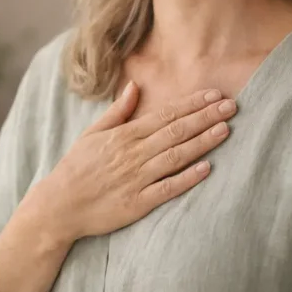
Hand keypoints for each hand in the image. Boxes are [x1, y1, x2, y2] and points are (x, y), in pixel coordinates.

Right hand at [32, 82, 235, 243]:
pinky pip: (167, 189)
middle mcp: (133, 154)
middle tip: (232, 106)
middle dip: (205, 117)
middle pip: (176, 132)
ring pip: (176, 156)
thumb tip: (135, 86)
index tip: (214, 94)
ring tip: (226, 129)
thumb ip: (117, 111)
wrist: (59, 205)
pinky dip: (187, 178)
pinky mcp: (138, 203)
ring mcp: (136, 179)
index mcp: (124, 135)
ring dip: (202, 142)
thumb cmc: (76, 167)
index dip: (192, 104)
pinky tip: (207, 168)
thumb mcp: (92, 133)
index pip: (165, 115)